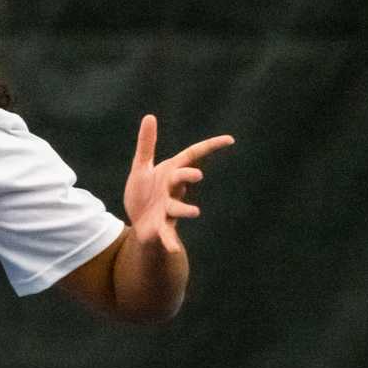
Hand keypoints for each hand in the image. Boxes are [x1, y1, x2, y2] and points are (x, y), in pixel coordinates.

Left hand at [124, 115, 235, 254]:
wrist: (138, 220)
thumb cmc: (144, 192)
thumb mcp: (142, 167)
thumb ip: (147, 144)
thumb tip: (150, 116)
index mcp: (170, 172)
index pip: (192, 156)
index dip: (210, 147)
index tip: (229, 139)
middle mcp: (173, 190)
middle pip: (182, 179)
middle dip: (187, 176)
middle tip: (196, 175)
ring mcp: (168, 209)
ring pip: (178, 208)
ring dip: (185, 210)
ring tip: (195, 212)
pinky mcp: (160, 227)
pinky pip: (167, 235)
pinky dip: (170, 242)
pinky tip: (174, 250)